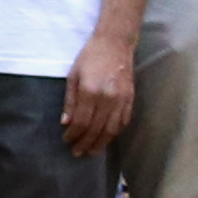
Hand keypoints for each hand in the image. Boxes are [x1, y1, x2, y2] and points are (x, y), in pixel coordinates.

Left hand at [60, 25, 136, 154]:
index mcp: (90, 91)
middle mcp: (108, 98)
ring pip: (111, 129)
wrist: (115, 44)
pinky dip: (115, 133)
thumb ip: (70, 101)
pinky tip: (107, 139)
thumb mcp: (73, 76)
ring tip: (91, 152)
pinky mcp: (131, 99)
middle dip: (85, 143)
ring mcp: (122, 100)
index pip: (81, 121)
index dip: (74, 134)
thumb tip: (66, 123)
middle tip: (77, 153)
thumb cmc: (90, 57)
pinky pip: (123, 122)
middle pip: (96, 129)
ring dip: (101, 143)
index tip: (66, 140)